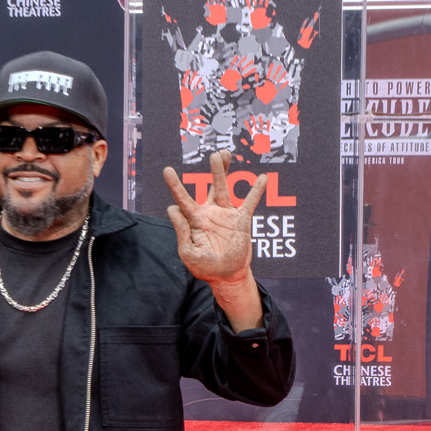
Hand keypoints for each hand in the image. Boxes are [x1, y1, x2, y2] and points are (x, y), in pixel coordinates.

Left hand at [162, 149, 266, 329]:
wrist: (226, 276)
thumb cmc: (205, 267)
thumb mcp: (188, 252)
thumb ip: (182, 231)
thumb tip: (172, 208)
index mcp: (194, 220)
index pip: (182, 199)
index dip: (175, 186)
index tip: (168, 170)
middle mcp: (209, 213)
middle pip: (209, 186)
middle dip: (212, 171)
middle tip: (213, 154)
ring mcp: (225, 214)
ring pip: (224, 188)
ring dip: (223, 172)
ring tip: (223, 154)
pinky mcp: (241, 220)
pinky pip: (249, 202)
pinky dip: (256, 190)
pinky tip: (262, 177)